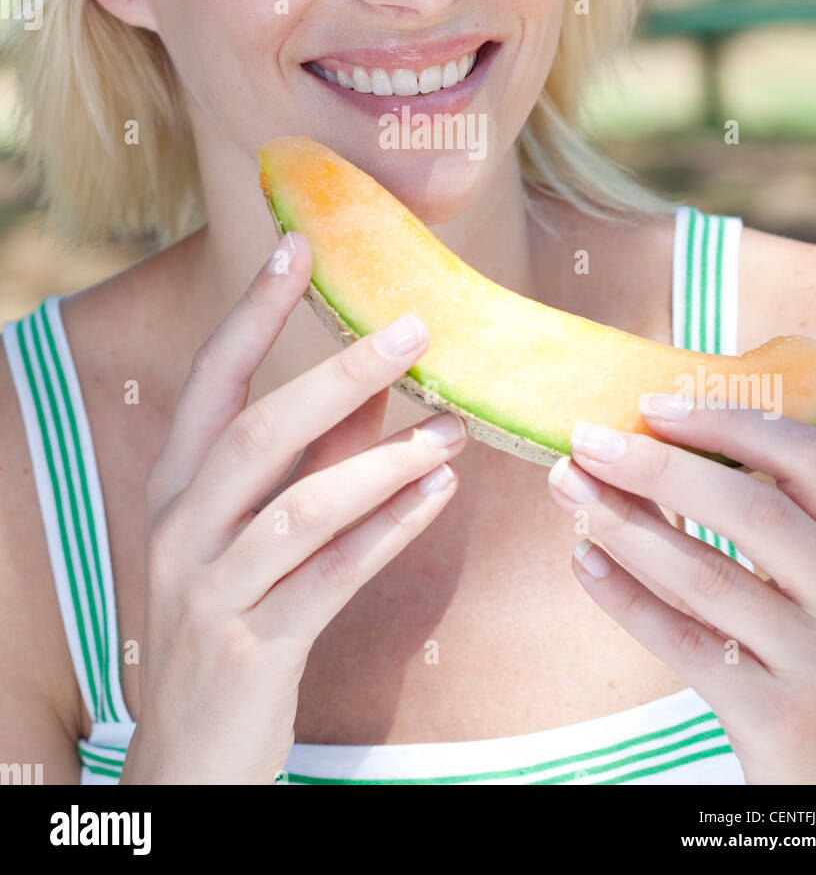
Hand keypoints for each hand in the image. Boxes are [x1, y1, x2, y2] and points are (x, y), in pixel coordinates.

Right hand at [121, 230, 466, 784]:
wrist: (189, 757)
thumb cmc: (234, 619)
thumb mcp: (256, 532)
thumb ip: (312, 459)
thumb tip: (378, 378)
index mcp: (176, 487)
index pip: (211, 380)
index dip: (253, 310)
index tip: (297, 244)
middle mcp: (180, 529)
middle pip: (256, 430)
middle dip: (337, 373)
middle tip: (413, 329)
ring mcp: (209, 591)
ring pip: (300, 507)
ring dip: (384, 460)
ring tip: (453, 428)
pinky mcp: (251, 649)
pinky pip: (328, 580)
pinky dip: (386, 533)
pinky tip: (437, 498)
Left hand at [546, 394, 815, 784]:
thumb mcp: (813, 592)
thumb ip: (758, 531)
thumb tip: (649, 448)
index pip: (808, 462)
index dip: (729, 424)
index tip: (653, 403)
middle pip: (754, 510)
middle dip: (660, 466)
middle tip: (587, 439)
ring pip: (710, 578)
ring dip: (627, 523)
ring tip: (568, 488)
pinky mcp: (777, 719)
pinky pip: (688, 647)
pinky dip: (627, 599)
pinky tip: (582, 561)